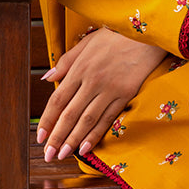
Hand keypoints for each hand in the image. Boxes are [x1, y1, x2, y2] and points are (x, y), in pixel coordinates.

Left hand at [37, 27, 165, 161]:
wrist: (148, 33)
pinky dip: (95, 134)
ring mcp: (109, 89)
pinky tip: (86, 147)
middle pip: (70, 114)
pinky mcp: (125, 95)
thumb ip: (66, 61)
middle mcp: (92, 81)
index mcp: (80, 68)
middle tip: (48, 154)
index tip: (40, 136)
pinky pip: (107, 118)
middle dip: (57, 136)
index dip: (47, 120)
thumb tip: (47, 78)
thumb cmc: (116, 35)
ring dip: (73, 140)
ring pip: (87, 120)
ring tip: (63, 155)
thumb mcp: (88, 42)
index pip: (58, 99)